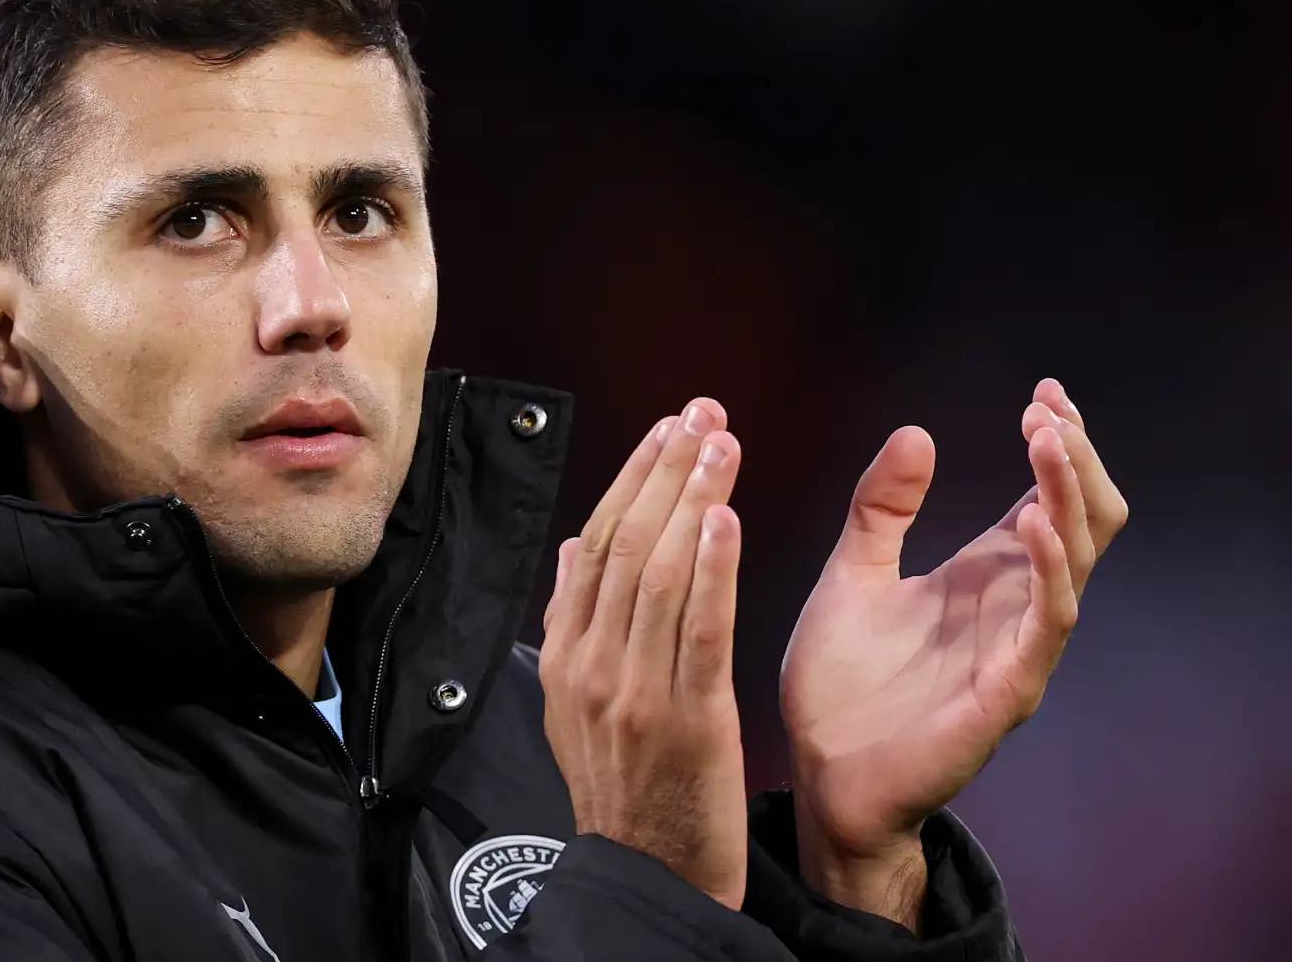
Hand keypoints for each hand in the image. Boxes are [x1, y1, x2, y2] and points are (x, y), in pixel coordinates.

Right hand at [539, 398, 749, 909]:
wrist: (650, 878)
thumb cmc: (629, 790)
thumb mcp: (577, 705)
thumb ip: (575, 624)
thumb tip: (574, 551)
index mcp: (566, 656)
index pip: (596, 545)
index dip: (632, 479)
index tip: (666, 429)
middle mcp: (591, 664)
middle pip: (627, 546)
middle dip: (666, 470)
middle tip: (702, 412)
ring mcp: (634, 692)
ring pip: (661, 574)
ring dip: (693, 498)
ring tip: (722, 443)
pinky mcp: (687, 718)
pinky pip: (698, 629)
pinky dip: (712, 567)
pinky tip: (726, 516)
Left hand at [780, 379, 1126, 925]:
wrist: (821, 775)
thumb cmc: (841, 685)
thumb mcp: (851, 574)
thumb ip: (881, 510)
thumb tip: (916, 432)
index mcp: (981, 576)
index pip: (1048, 497)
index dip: (1058, 444)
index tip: (1044, 391)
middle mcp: (1011, 605)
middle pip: (1082, 519)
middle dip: (1075, 461)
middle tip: (1048, 411)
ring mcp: (1017, 648)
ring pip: (1075, 561)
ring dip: (1067, 496)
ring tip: (1045, 441)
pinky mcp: (1007, 690)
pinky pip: (1047, 623)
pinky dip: (1047, 569)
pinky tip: (1026, 522)